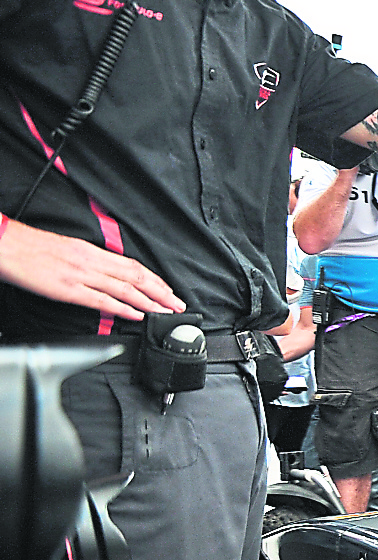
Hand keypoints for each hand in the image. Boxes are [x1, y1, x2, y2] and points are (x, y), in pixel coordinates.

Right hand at [0, 220, 183, 320]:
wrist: (7, 244)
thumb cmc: (33, 248)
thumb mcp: (69, 249)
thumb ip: (91, 262)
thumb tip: (109, 274)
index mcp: (92, 252)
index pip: (132, 266)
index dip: (154, 279)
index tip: (168, 290)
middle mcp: (91, 262)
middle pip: (136, 277)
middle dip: (160, 292)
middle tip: (177, 304)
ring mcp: (81, 275)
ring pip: (125, 289)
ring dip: (149, 302)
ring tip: (165, 312)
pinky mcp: (68, 289)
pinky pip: (101, 300)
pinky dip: (122, 308)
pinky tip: (136, 315)